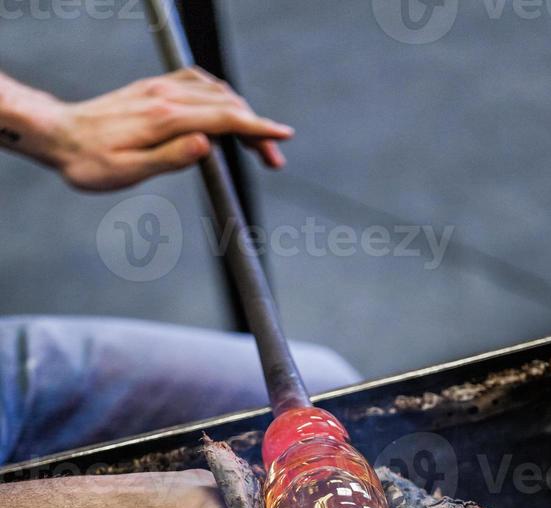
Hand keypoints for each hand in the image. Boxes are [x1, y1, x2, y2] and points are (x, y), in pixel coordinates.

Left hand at [1, 68, 293, 190]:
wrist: (58, 136)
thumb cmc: (90, 163)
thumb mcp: (128, 172)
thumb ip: (169, 158)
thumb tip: (206, 144)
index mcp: (163, 118)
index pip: (223, 118)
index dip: (257, 128)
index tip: (283, 137)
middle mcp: (165, 96)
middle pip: (227, 103)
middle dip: (256, 128)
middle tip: (272, 160)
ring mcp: (159, 89)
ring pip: (215, 91)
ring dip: (241, 112)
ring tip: (254, 142)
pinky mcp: (154, 89)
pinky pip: (198, 83)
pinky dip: (220, 97)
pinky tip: (225, 113)